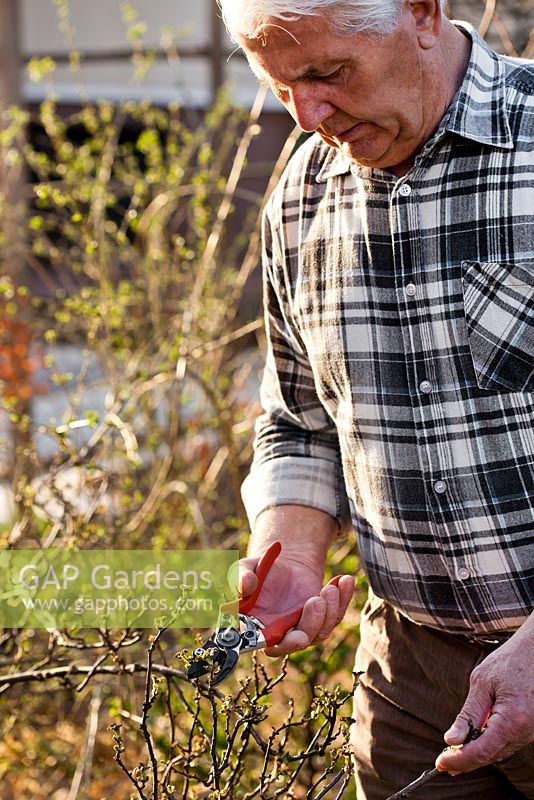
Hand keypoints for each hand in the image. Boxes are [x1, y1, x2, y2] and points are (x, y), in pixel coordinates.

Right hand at [239, 551, 353, 656]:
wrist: (283, 562)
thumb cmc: (258, 570)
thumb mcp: (245, 568)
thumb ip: (241, 577)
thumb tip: (246, 586)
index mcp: (258, 626)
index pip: (269, 644)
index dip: (283, 643)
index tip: (298, 636)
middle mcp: (281, 633)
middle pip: (299, 641)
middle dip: (311, 625)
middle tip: (316, 601)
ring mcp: (303, 626)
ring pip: (320, 631)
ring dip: (329, 609)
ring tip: (329, 587)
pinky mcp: (321, 617)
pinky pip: (335, 615)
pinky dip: (343, 599)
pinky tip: (344, 581)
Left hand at [435, 618, 533, 774]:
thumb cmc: (509, 661)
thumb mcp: (482, 682)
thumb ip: (468, 713)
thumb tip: (452, 739)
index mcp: (512, 719)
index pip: (481, 751)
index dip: (459, 760)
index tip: (440, 763)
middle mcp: (525, 731)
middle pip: (491, 756)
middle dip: (465, 761)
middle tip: (442, 762)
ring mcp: (530, 732)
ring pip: (499, 751)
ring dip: (477, 754)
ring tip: (453, 754)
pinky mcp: (530, 728)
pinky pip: (507, 742)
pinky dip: (489, 745)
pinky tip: (473, 741)